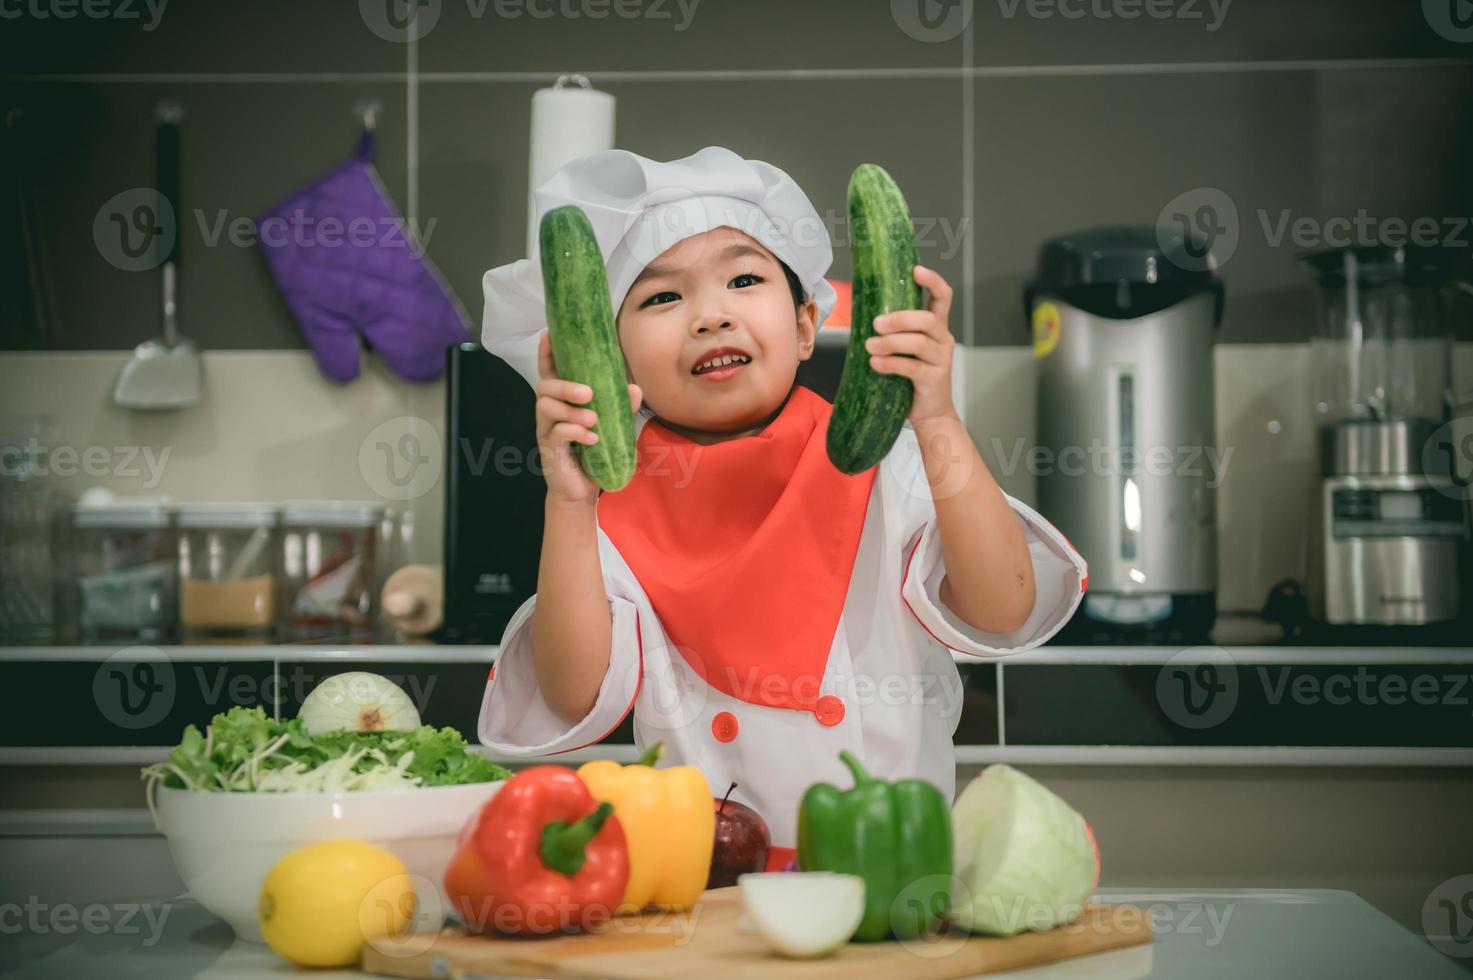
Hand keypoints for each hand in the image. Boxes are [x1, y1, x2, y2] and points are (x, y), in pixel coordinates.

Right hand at [534, 329, 642, 505]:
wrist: (582, 491)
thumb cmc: (594, 454)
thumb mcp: (612, 427)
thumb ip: (621, 406)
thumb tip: (634, 386)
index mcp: (562, 401)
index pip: (550, 372)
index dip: (547, 353)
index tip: (548, 334)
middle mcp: (549, 412)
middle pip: (544, 386)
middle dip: (564, 385)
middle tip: (588, 393)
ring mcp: (545, 431)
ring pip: (545, 407)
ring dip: (570, 410)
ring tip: (593, 420)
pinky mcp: (548, 450)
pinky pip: (555, 434)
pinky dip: (575, 433)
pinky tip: (592, 439)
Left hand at [864, 264, 957, 425]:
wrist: (930, 414)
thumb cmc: (913, 379)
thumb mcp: (907, 351)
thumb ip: (895, 333)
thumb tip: (863, 315)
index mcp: (937, 328)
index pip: (943, 297)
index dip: (932, 281)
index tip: (916, 270)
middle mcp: (943, 340)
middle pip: (927, 319)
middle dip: (899, 318)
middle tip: (876, 324)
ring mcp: (941, 360)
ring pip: (918, 343)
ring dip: (890, 342)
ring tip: (870, 346)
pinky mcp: (935, 379)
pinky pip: (911, 367)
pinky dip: (890, 364)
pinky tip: (875, 364)